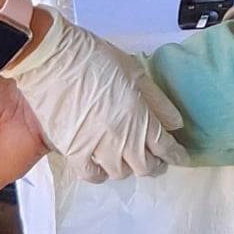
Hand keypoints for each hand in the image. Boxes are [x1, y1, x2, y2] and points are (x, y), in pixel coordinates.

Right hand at [1, 11, 185, 181]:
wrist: (53, 59)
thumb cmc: (94, 59)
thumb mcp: (136, 73)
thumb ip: (158, 102)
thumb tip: (175, 123)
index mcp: (140, 118)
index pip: (165, 148)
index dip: (176, 156)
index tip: (180, 157)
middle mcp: (122, 140)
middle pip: (146, 167)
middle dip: (156, 164)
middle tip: (156, 158)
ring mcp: (97, 148)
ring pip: (121, 173)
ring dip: (129, 168)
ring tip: (128, 158)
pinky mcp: (73, 151)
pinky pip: (91, 175)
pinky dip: (100, 174)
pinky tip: (102, 165)